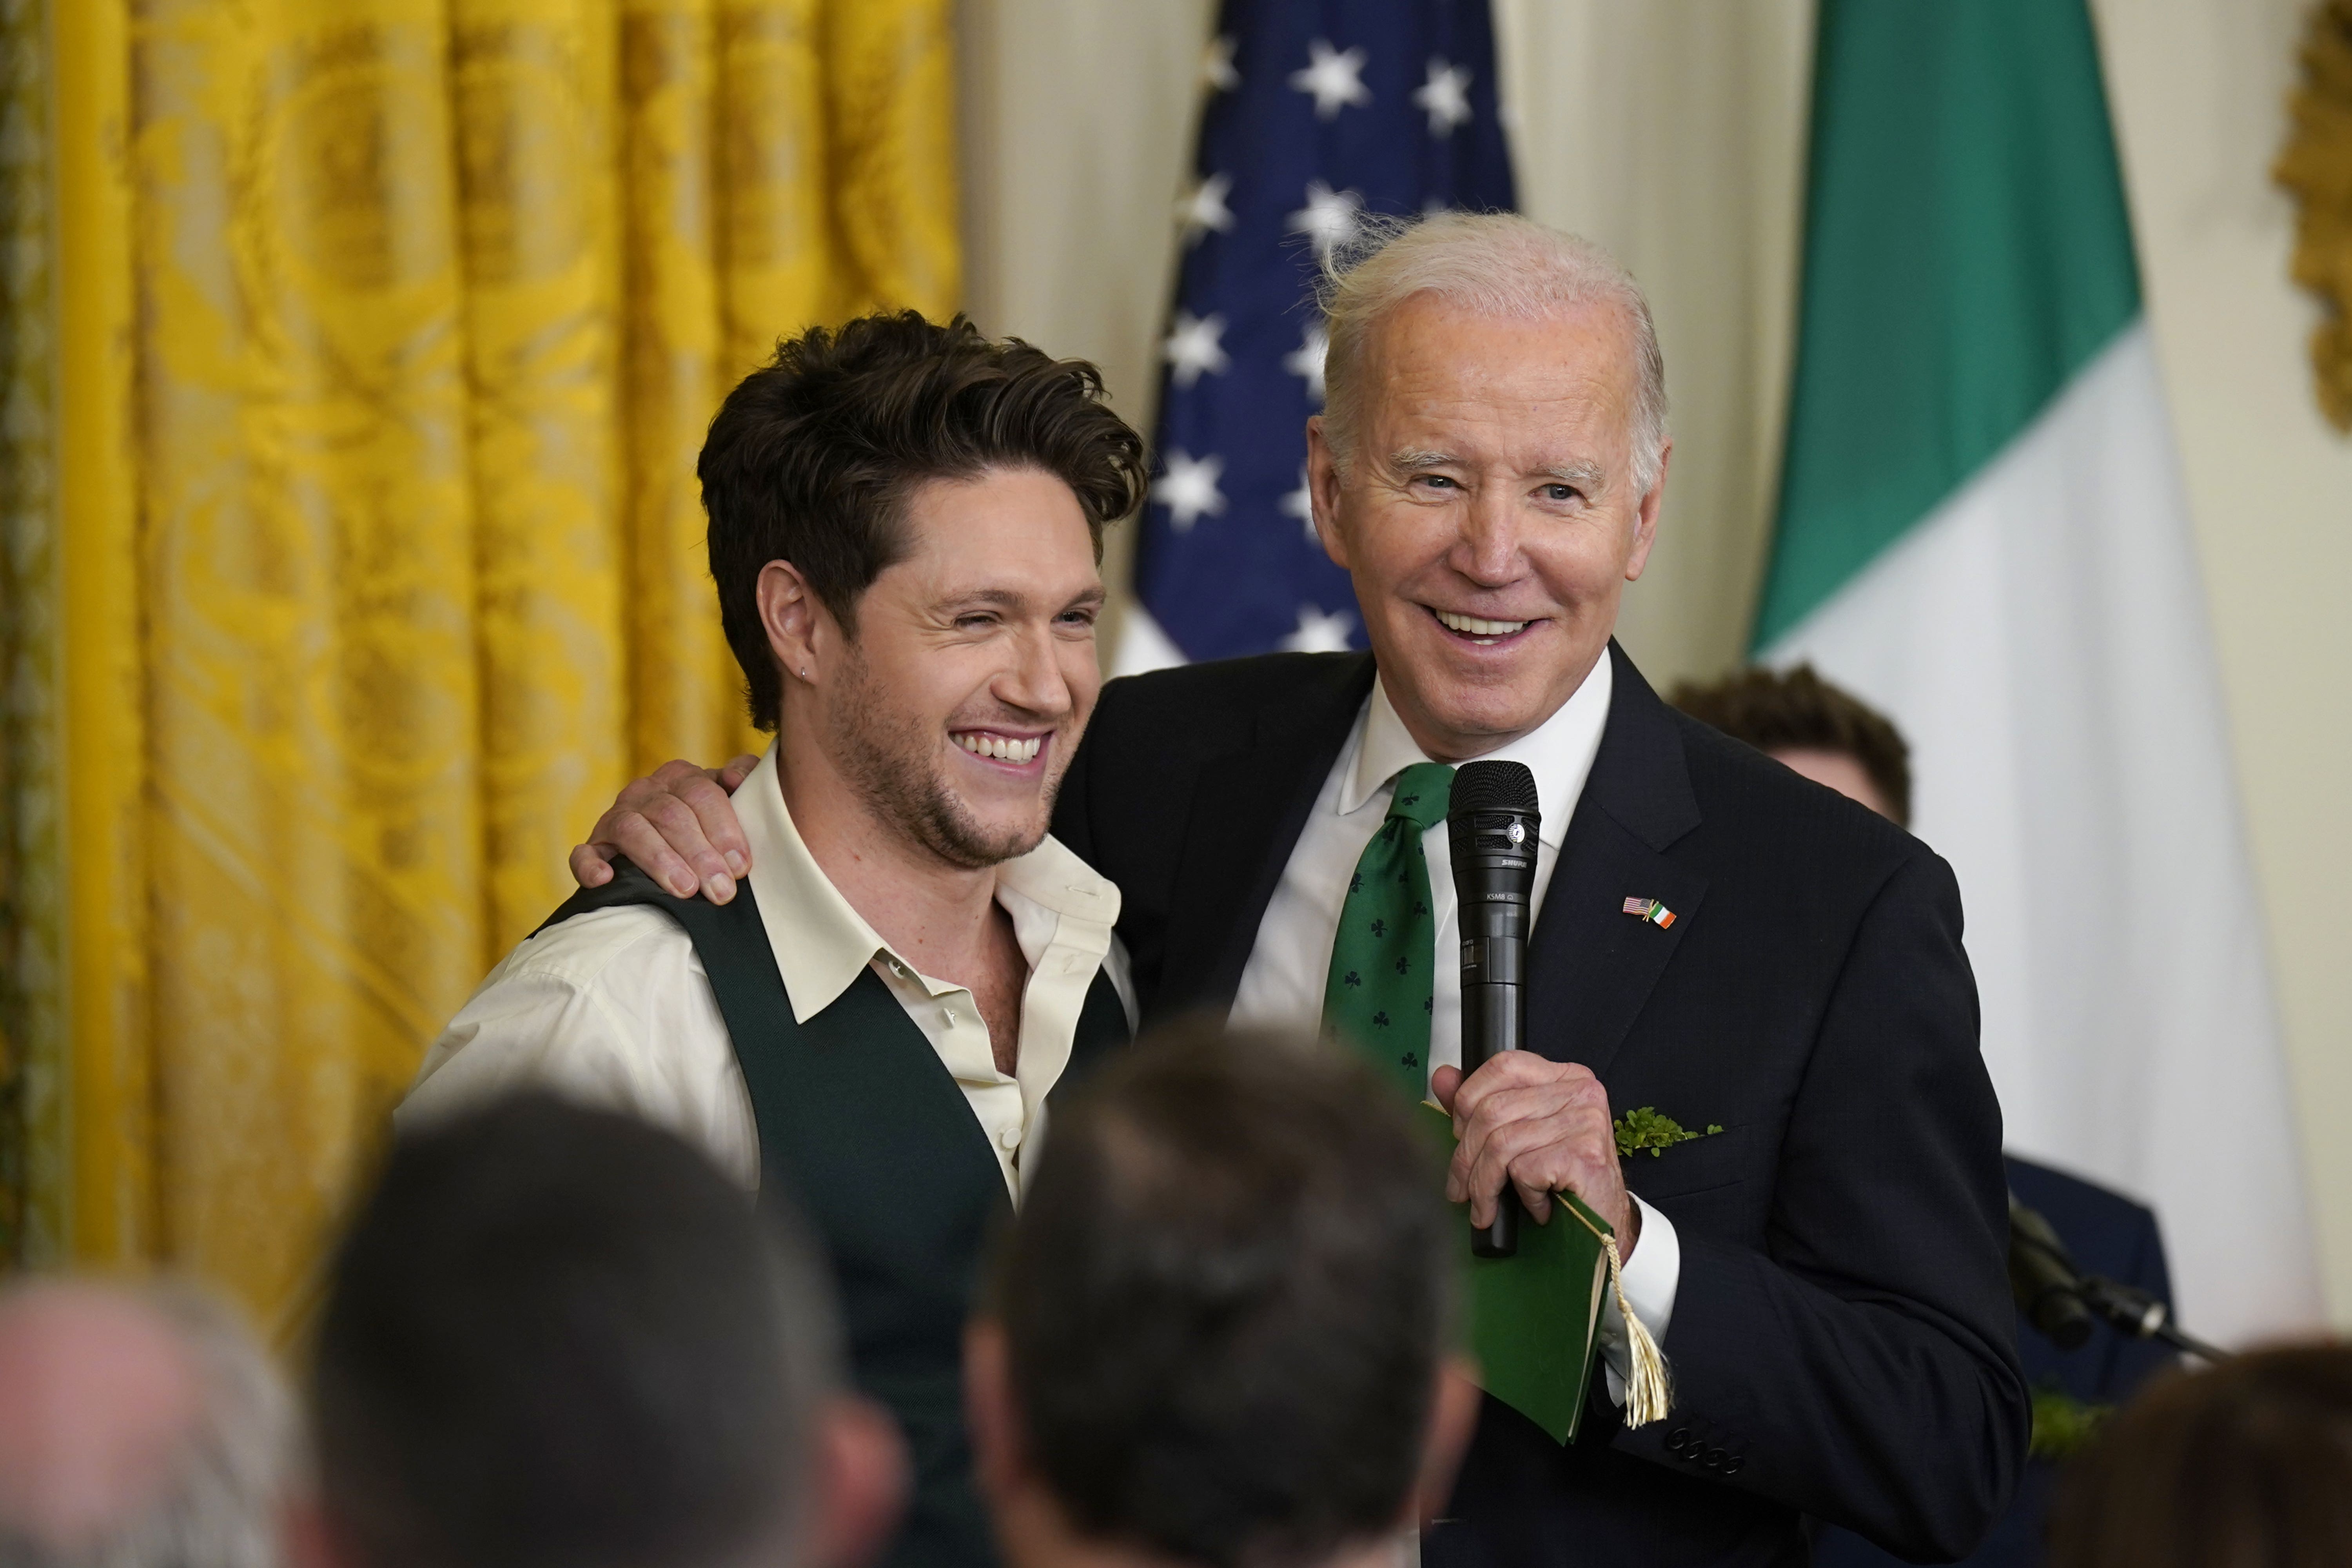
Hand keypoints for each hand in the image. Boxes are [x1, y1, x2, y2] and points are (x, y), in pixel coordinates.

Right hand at [568, 755, 760, 902]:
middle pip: (671, 814)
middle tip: (721, 890)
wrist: (667, 847)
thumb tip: (737, 778)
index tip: (741, 866)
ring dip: (661, 860)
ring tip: (686, 889)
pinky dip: (590, 866)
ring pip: (633, 829)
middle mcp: (646, 791)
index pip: (702, 793)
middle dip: (699, 854)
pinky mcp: (594, 846)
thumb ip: (742, 778)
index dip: (724, 829)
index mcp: (681, 777)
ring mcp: (615, 817)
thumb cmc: (709, 825)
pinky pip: (584, 853)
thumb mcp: (731, 798)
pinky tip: (605, 879)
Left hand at [1431, 1054, 1638, 1256]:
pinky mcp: (1585, 1153)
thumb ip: (1479, 1105)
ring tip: (1484, 1210)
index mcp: (1563, 1076)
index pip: (1503, 1066)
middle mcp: (1579, 1090)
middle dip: (1465, 1157)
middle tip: (1459, 1190)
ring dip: (1484, 1186)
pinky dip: (1521, 1196)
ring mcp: (1585, 1120)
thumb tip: (1442, 1076)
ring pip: (1502, 1144)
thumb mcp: (1518, 1136)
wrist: (1605, 1223)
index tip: (1458, 1136)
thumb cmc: (1561, 1179)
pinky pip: (1524, 1170)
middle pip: (1493, 1110)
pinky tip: (1535, 1208)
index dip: (1468, 1099)